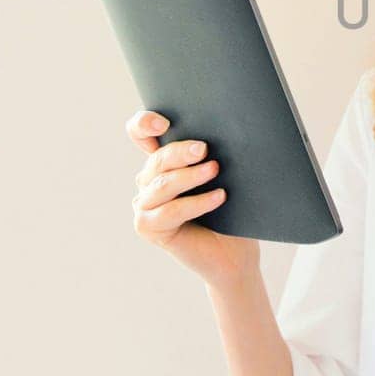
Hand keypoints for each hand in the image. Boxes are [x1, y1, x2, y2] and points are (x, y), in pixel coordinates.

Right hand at [127, 109, 260, 289]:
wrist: (234, 253)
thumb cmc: (230, 211)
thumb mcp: (223, 177)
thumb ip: (211, 156)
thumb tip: (227, 130)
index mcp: (163, 161)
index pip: (140, 133)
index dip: (144, 124)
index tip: (163, 123)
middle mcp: (148, 181)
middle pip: (157, 159)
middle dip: (180, 152)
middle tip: (204, 149)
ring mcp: (144, 205)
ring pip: (162, 184)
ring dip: (190, 176)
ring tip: (215, 170)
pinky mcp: (147, 227)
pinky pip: (170, 211)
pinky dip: (196, 203)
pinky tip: (218, 197)